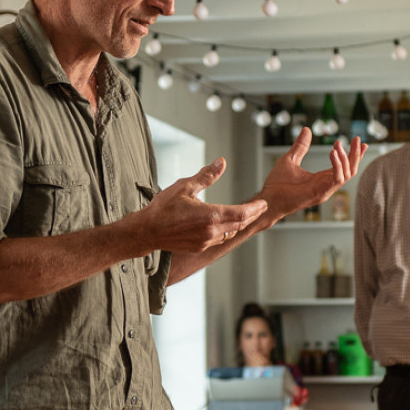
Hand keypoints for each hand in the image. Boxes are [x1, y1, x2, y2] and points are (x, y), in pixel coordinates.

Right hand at [124, 158, 266, 253]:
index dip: (255, 208)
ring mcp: (205, 242)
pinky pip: (218, 239)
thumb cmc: (162, 208)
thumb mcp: (184, 186)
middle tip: (260, 208)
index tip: (263, 203)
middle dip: (251, 215)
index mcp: (210, 216)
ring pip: (230, 233)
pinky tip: (226, 225)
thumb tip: (221, 162)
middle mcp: (211, 232)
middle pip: (239, 224)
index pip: (241, 213)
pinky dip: (226, 231)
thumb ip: (206, 176)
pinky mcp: (198, 247)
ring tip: (246, 215)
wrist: (146, 232)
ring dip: (239, 224)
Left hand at [260, 128, 364, 217]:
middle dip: (355, 155)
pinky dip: (337, 165)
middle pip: (350, 170)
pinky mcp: (320, 194)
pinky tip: (333, 153)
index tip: (361, 143)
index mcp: (322, 178)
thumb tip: (307, 129)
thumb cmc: (277, 184)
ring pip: (346, 174)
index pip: (344, 167)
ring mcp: (325, 190)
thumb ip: (301, 146)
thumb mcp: (290, 159)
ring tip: (338, 144)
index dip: (354, 155)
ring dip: (345, 158)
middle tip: (357, 139)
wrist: (268, 198)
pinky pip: (336, 179)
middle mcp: (326, 185)